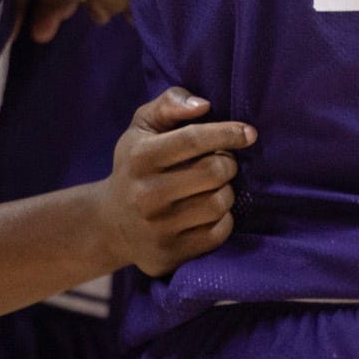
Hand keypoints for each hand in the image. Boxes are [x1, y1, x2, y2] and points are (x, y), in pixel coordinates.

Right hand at [103, 88, 254, 275]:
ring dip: (227, 192)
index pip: (194, 139)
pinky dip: (223, 220)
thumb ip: (170, 104)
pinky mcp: (168, 255)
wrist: (110, 224)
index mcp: (140, 157)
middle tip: (223, 162)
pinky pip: (218, 234)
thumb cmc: (136, 164)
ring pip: (219, 203)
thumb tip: (203, 106)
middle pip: (214, 172)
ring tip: (214, 187)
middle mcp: (146, 194)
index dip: (227, 133)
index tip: (249, 133)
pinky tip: (209, 212)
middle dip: (228, 163)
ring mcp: (156, 229)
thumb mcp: (143, 126)